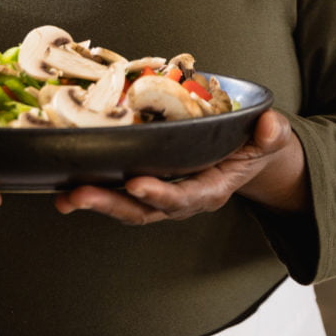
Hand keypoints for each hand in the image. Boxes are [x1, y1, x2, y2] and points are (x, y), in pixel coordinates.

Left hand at [52, 109, 306, 224]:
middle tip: (78, 194)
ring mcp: (163, 193)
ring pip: (126, 206)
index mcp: (211, 188)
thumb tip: (270, 126)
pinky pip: (119, 191)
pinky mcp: (147, 183)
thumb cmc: (256, 144)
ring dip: (95, 202)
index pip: (185, 197)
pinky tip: (65, 186)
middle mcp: (183, 198)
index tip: (137, 184)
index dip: (161, 193)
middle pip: (145, 209)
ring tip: (64, 197)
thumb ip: (271, 134)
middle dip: (111, 204)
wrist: (251, 155)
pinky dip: (94, 190)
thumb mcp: (270, 138)